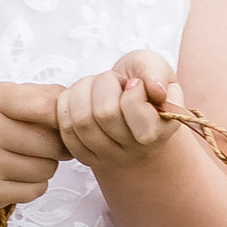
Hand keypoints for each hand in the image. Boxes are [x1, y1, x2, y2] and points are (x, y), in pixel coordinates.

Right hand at [0, 79, 68, 219]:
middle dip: (56, 147)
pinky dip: (33, 186)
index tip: (62, 124)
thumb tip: (77, 102)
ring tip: (22, 161)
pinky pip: (36, 190)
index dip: (64, 118)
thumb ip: (38, 96)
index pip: (47, 106)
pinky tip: (14, 177)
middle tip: (41, 146)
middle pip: (53, 143)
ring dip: (44, 167)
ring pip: (48, 169)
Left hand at [57, 47, 184, 175]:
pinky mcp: (85, 156)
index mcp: (160, 132)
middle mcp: (136, 151)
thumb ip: (157, 72)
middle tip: (112, 79)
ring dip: (82, 91)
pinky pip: (66, 130)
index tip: (134, 83)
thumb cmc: (141, 85)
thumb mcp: (155, 69)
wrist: (126, 106)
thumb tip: (156, 90)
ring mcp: (108, 157)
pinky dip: (67, 104)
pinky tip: (80, 97)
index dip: (132, 94)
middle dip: (103, 84)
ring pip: (81, 121)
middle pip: (105, 114)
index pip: (141, 121)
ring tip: (94, 85)